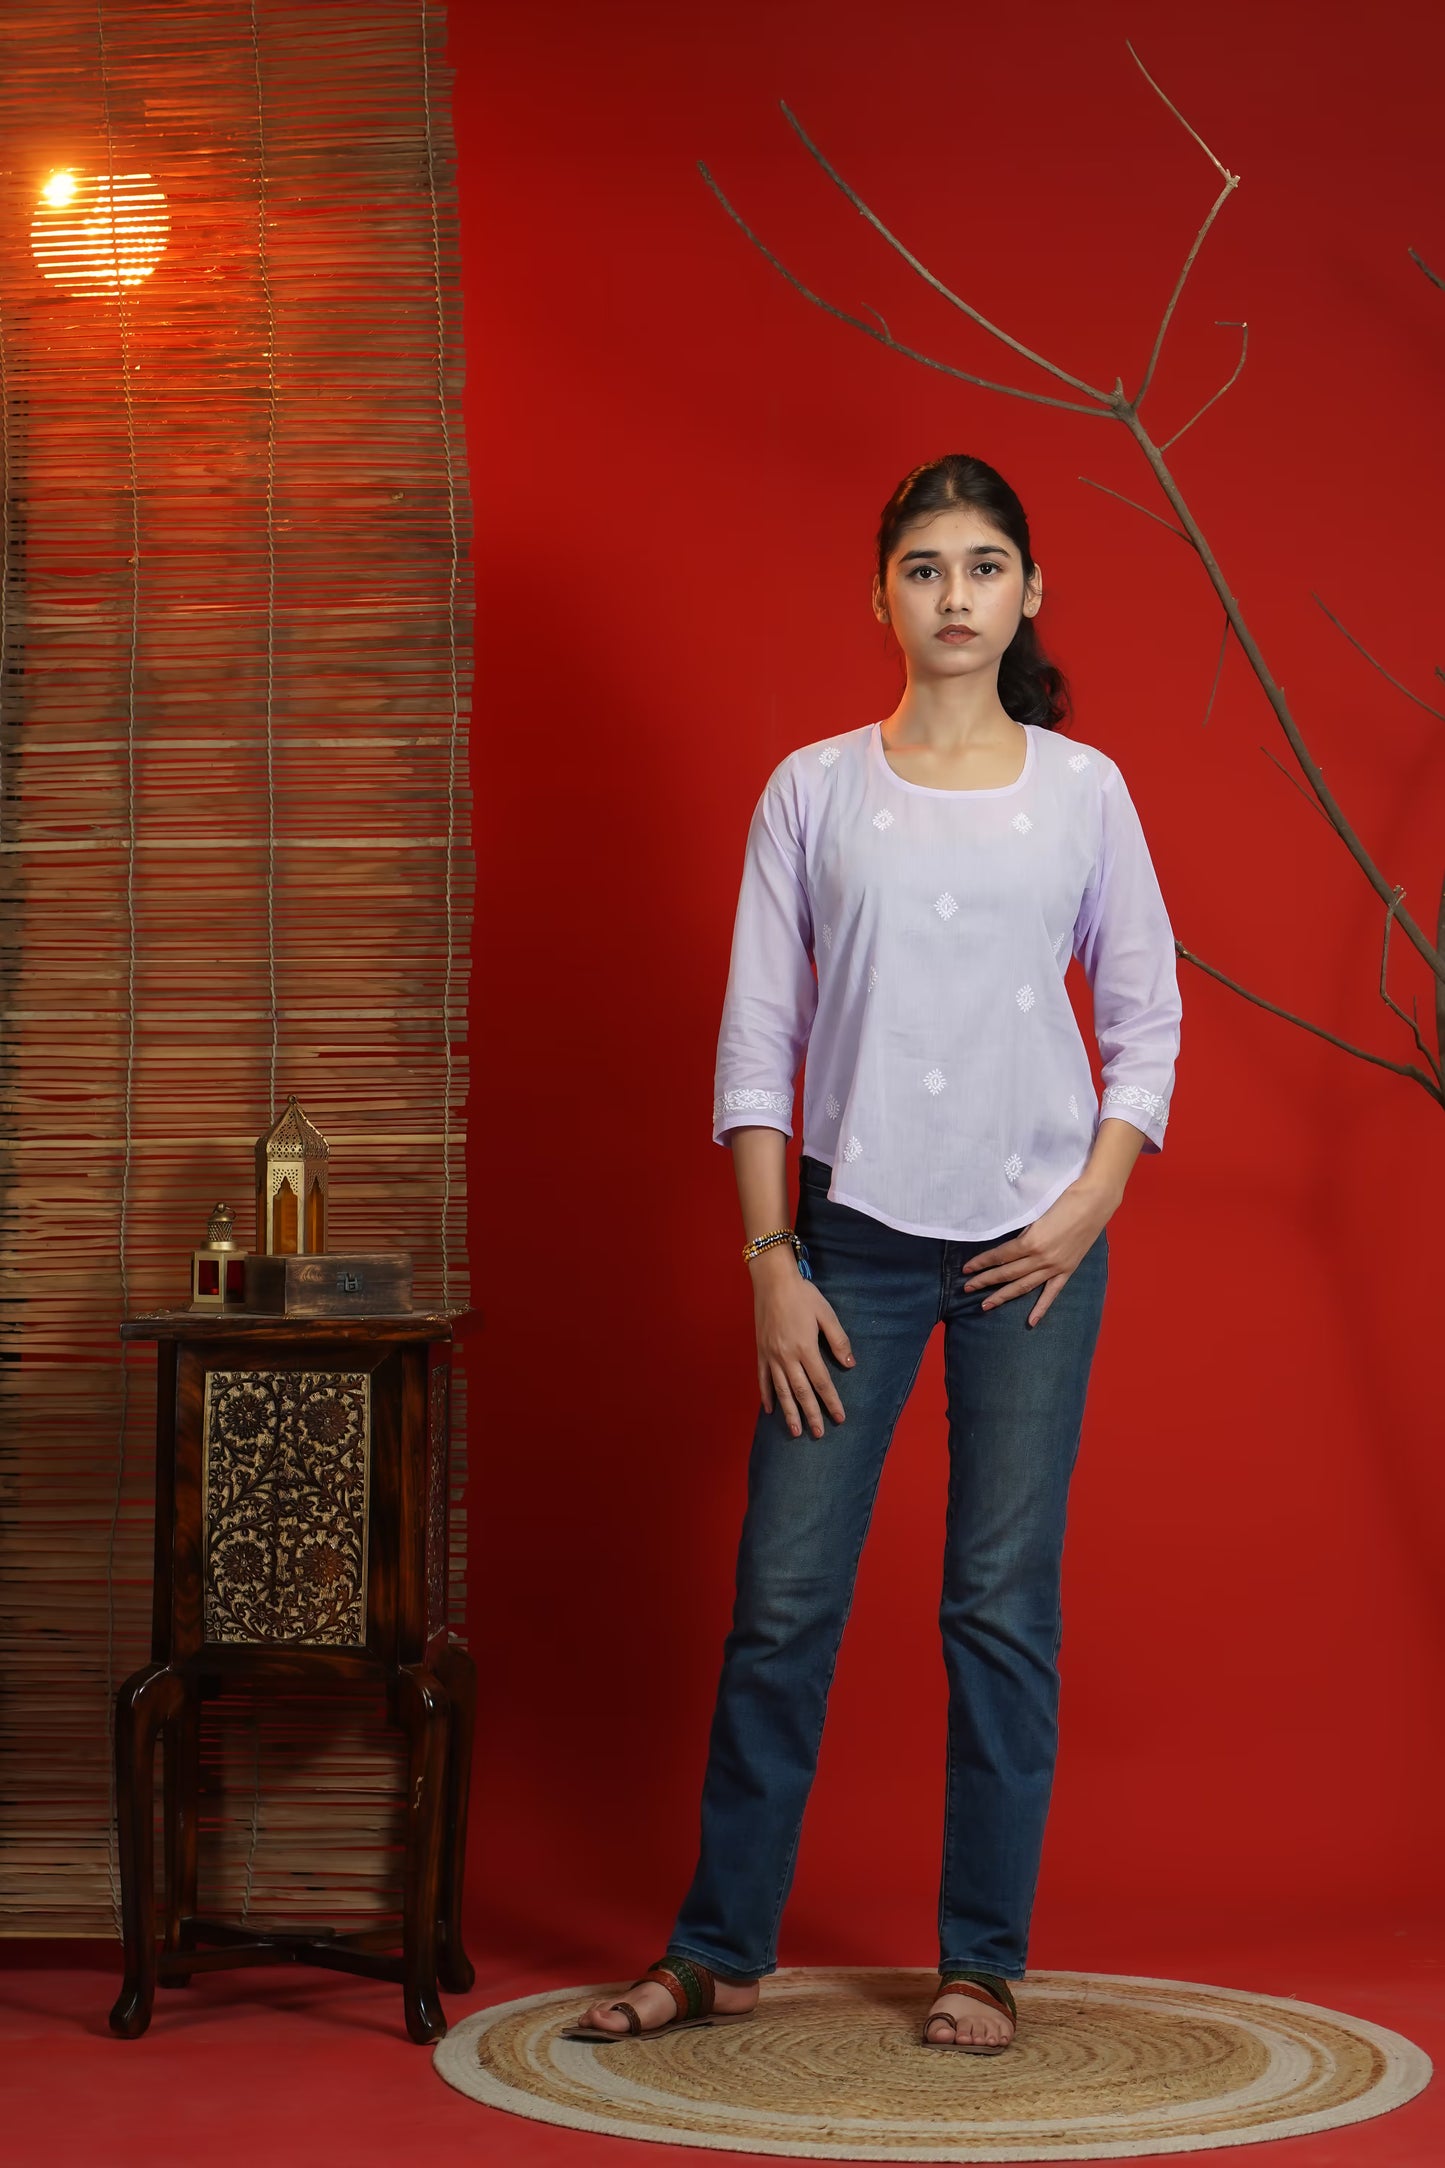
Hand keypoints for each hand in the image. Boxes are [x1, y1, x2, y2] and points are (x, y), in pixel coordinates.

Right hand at [751, 1253, 854, 1437]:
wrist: (772, 1281)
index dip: (831, 1402)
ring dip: (789, 1412)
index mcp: (806, 1348)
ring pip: (782, 1390)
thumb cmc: (802, 1295)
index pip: (822, 1382)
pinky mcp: (761, 1351)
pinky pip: (763, 1379)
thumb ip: (838, 1340)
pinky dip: (766, 1395)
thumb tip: (849, 1365)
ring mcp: (771, 1356)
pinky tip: (770, 1410)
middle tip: (818, 1434)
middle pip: (801, 1392)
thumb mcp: (826, 1314)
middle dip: (811, 1414)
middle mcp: (787, 1357)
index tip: (839, 1418)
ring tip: (796, 1430)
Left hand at [960, 1178, 1118, 1327]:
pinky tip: (1031, 1322)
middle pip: (1007, 1273)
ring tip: (985, 1305)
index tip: (966, 1269)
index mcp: (1031, 1241)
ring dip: (1003, 1296)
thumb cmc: (1065, 1198)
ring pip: (1024, 1286)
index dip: (981, 1263)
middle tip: (967, 1288)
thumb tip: (1007, 1244)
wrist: (1095, 1201)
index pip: (1000, 1256)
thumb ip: (1023, 1231)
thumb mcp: (1036, 1212)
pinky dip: (1041, 1308)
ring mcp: (1056, 1266)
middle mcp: (1041, 1258)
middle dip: (985, 1281)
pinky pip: (1052, 1293)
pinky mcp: (1068, 1270)